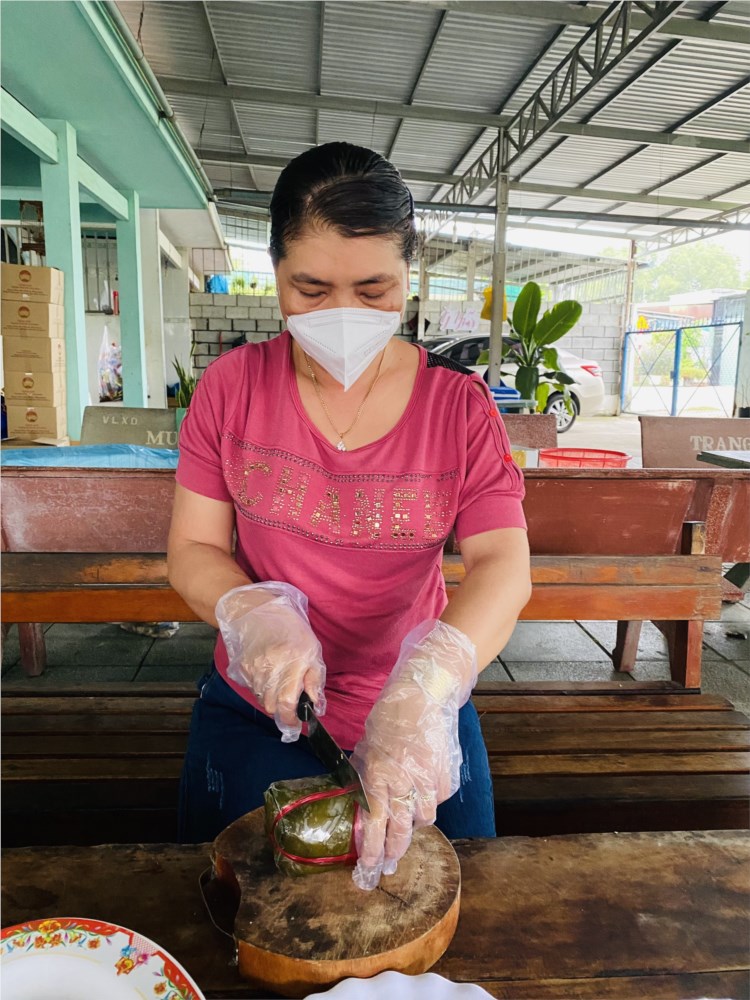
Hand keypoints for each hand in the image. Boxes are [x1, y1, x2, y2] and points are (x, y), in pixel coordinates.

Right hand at [215, 581, 325, 741]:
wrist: (259, 610)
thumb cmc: (292, 629)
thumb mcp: (313, 650)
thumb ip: (314, 679)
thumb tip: (316, 705)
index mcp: (292, 663)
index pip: (287, 704)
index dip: (291, 720)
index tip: (296, 723)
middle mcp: (271, 668)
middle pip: (272, 706)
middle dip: (282, 709)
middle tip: (290, 701)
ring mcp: (254, 669)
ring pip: (261, 699)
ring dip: (271, 698)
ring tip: (279, 682)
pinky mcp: (242, 667)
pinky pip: (252, 688)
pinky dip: (261, 687)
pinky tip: (267, 673)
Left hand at [350, 619, 476, 889]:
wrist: (426, 694)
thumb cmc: (390, 716)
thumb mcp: (367, 745)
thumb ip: (365, 775)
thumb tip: (360, 801)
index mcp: (380, 773)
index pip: (375, 823)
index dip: (371, 850)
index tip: (368, 869)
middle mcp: (406, 781)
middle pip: (402, 830)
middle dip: (394, 853)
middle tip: (388, 868)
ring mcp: (430, 779)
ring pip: (423, 818)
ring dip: (412, 825)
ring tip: (404, 827)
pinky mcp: (448, 775)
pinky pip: (437, 799)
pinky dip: (429, 802)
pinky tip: (422, 794)